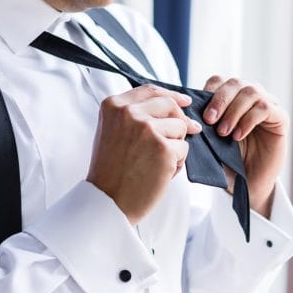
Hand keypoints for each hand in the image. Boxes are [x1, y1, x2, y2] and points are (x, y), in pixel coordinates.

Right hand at [87, 84, 201, 224]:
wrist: (107, 201)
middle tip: (179, 138)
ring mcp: (147, 129)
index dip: (172, 95)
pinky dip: (177, 163)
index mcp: (114, 106)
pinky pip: (184, 149)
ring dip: (175, 146)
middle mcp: (129, 113)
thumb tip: (177, 105)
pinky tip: (160, 174)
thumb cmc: (112, 170)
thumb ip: (136, 115)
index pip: (151, 90)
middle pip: (170, 106)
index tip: (186, 101)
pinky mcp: (163, 148)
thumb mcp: (114, 132)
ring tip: (156, 163)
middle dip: (179, 122)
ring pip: (180, 128)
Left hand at [202, 76, 287, 216]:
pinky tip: (238, 135)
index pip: (220, 81)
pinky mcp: (280, 118)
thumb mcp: (210, 139)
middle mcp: (251, 98)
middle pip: (235, 82)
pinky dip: (248, 120)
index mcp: (233, 99)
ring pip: (251, 91)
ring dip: (234, 110)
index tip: (198, 113)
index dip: (209, 92)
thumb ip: (203, 122)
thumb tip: (187, 108)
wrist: (247, 185)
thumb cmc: (228, 161)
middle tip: (209, 120)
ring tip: (224, 133)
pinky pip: (265, 108)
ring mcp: (268, 106)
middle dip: (219, 99)